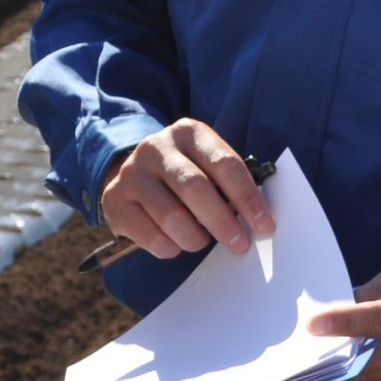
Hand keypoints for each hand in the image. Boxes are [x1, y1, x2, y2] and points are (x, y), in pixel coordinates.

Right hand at [97, 119, 275, 260]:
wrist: (134, 172)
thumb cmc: (184, 173)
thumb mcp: (207, 164)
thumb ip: (229, 186)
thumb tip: (260, 222)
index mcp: (188, 132)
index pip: (224, 165)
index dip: (247, 198)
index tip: (265, 226)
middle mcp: (156, 147)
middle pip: (195, 188)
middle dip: (222, 222)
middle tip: (239, 244)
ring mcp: (131, 173)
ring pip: (171, 216)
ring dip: (195, 238)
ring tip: (201, 242)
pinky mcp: (114, 200)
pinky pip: (151, 236)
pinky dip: (171, 248)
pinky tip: (175, 243)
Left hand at [306, 258, 380, 380]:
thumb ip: (367, 299)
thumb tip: (329, 319)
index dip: (344, 324)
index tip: (314, 325)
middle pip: (371, 360)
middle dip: (339, 352)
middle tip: (315, 341)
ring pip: (373, 380)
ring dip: (354, 365)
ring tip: (352, 344)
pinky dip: (373, 376)